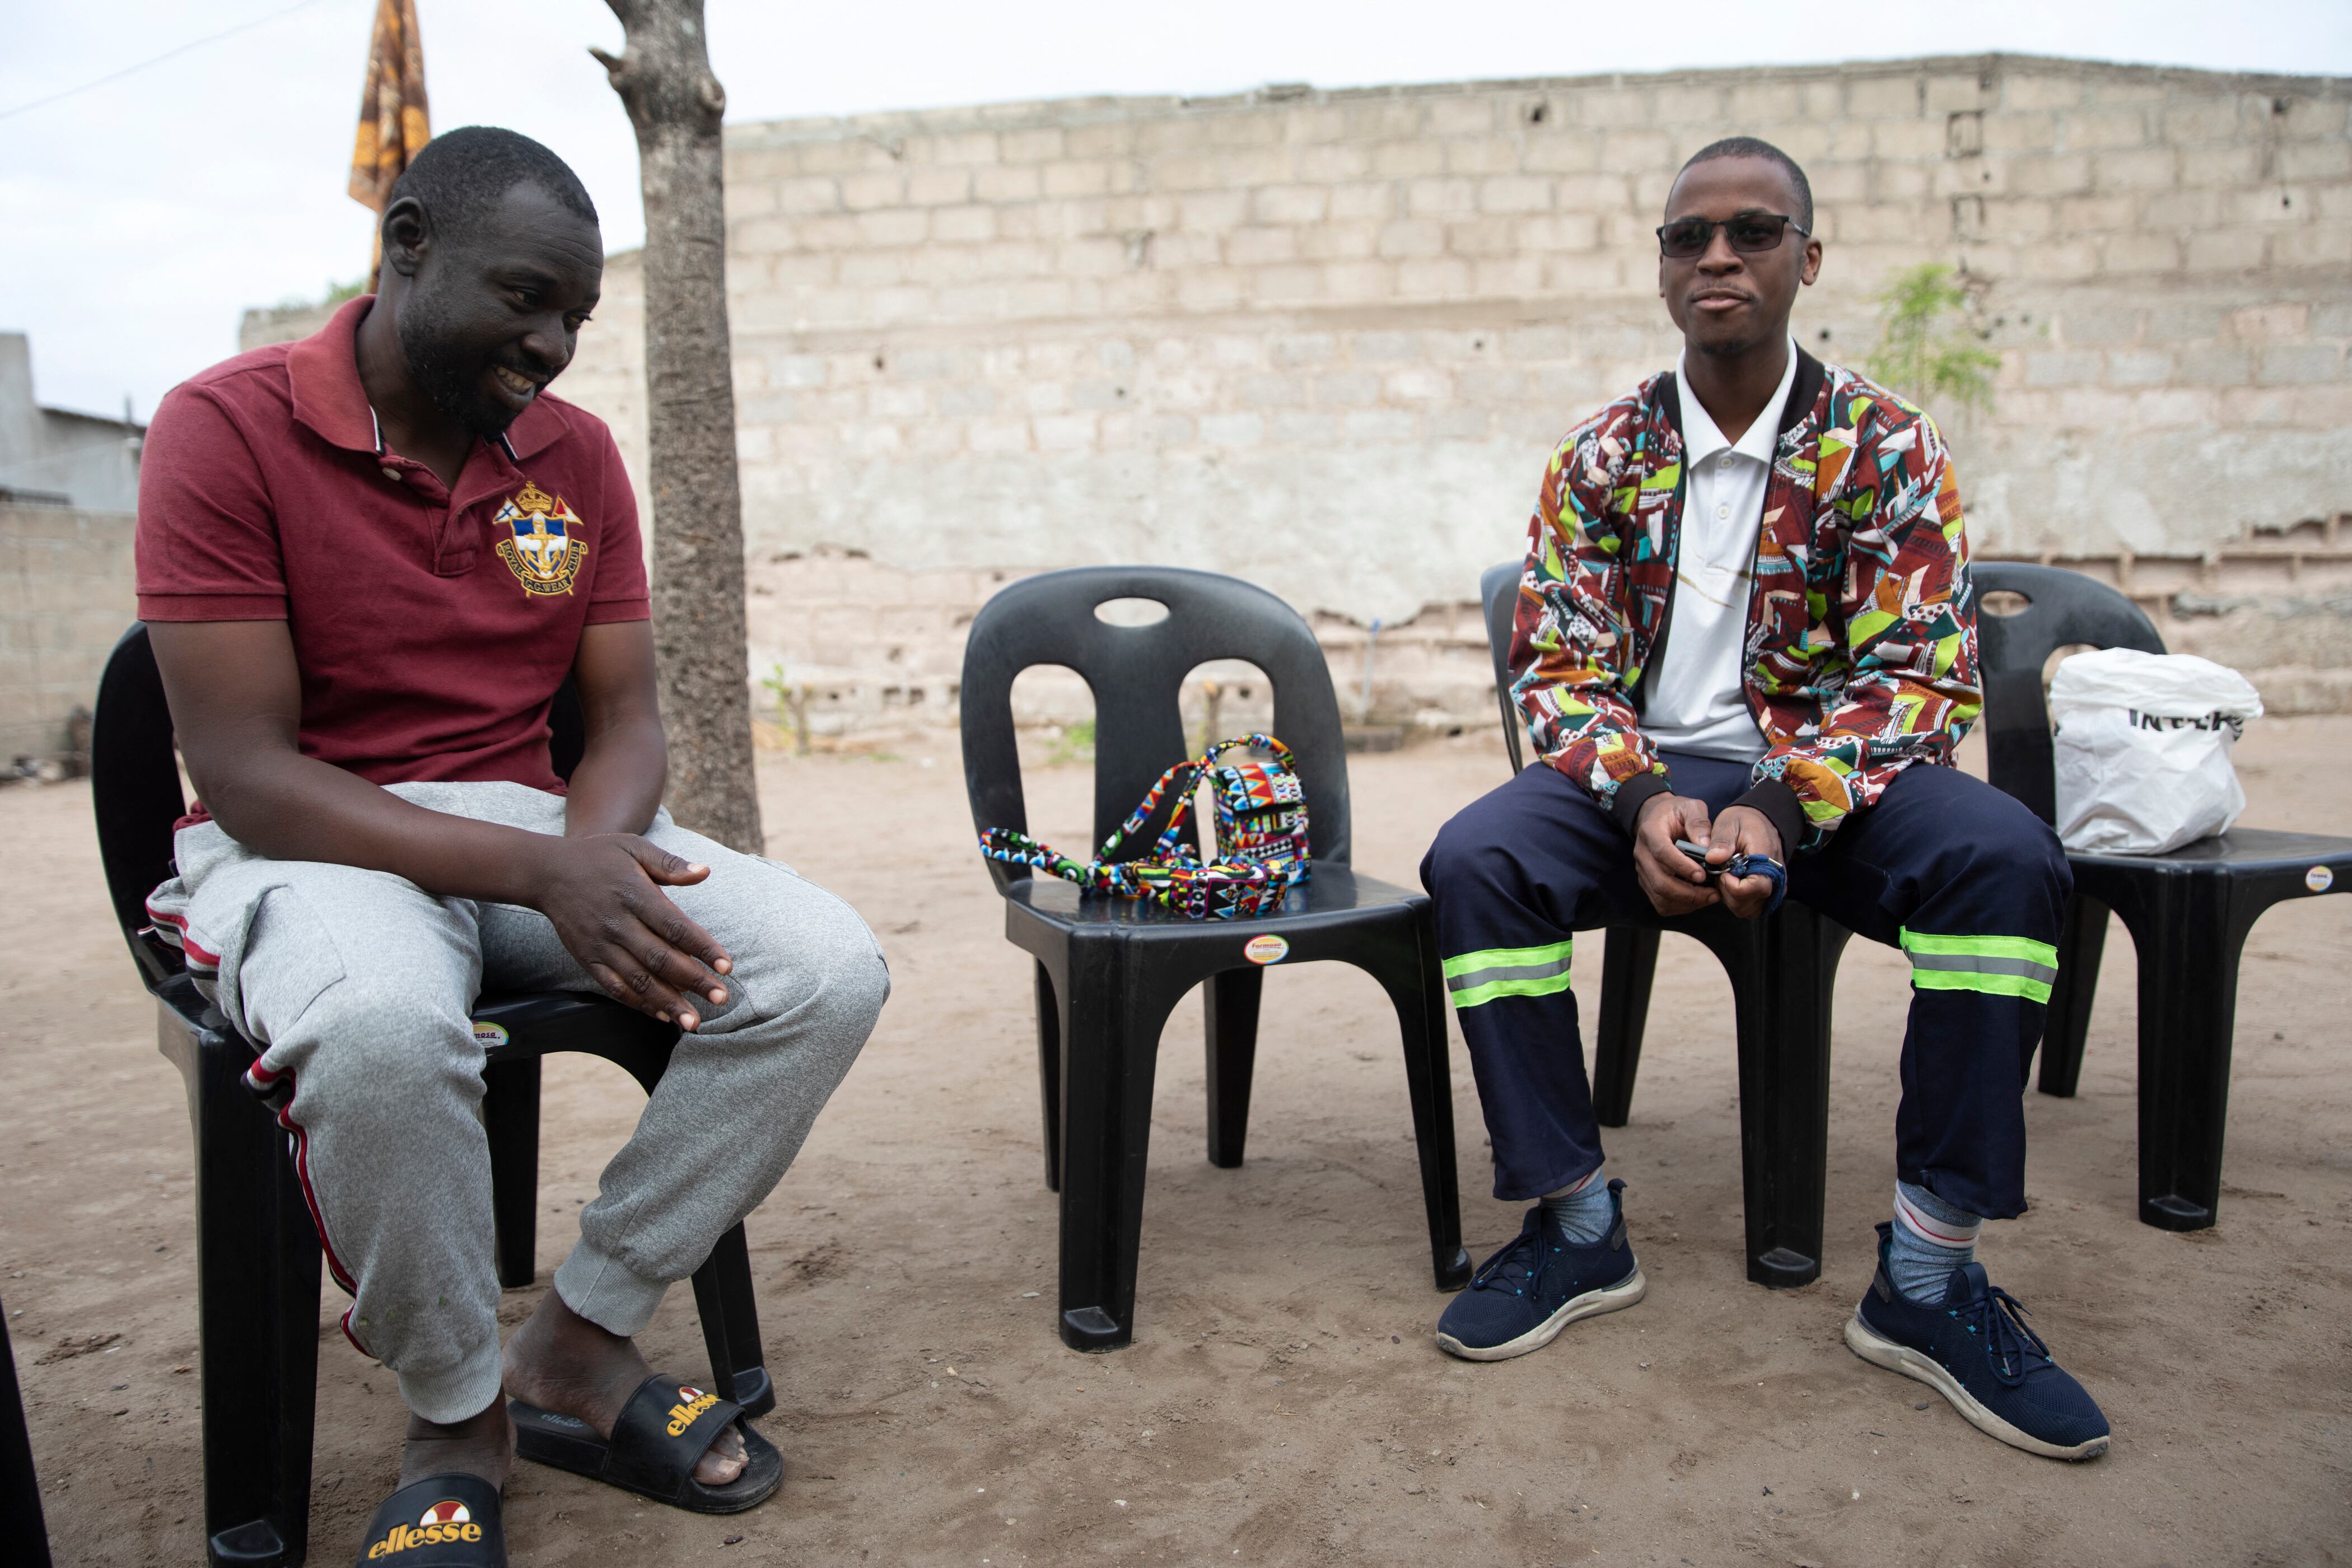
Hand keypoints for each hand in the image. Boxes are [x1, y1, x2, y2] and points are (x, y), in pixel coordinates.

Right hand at [527, 835, 734, 1029]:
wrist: (546, 872)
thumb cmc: (598, 856)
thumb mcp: (634, 847)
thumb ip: (670, 864)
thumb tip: (705, 871)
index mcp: (634, 895)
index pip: (675, 927)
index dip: (703, 948)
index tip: (727, 966)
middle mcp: (617, 923)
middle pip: (661, 958)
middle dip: (694, 981)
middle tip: (722, 998)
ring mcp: (600, 945)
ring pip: (638, 980)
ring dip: (668, 1003)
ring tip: (694, 1022)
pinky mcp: (587, 959)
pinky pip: (615, 987)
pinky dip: (639, 1004)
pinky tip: (662, 1016)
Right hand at [1632, 792, 1719, 916]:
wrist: (1656, 817)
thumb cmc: (1676, 812)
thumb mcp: (1691, 807)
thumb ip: (1699, 823)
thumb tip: (1708, 847)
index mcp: (1650, 832)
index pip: (1662, 853)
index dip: (1681, 867)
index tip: (1702, 875)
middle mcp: (1642, 853)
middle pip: (1659, 882)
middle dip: (1688, 893)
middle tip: (1713, 894)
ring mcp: (1642, 870)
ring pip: (1660, 896)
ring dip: (1686, 903)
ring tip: (1710, 898)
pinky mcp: (1647, 882)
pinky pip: (1661, 903)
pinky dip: (1680, 907)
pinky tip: (1698, 900)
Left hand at [1709, 805, 1785, 919]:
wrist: (1760, 821)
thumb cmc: (1744, 821)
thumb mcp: (1729, 823)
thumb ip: (1722, 841)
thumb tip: (1713, 858)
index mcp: (1767, 859)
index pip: (1755, 887)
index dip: (1733, 886)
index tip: (1722, 872)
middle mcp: (1776, 878)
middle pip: (1749, 904)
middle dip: (1728, 893)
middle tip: (1721, 873)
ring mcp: (1774, 888)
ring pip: (1749, 910)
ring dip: (1731, 899)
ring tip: (1725, 877)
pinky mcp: (1769, 893)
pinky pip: (1752, 908)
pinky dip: (1738, 902)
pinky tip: (1731, 884)